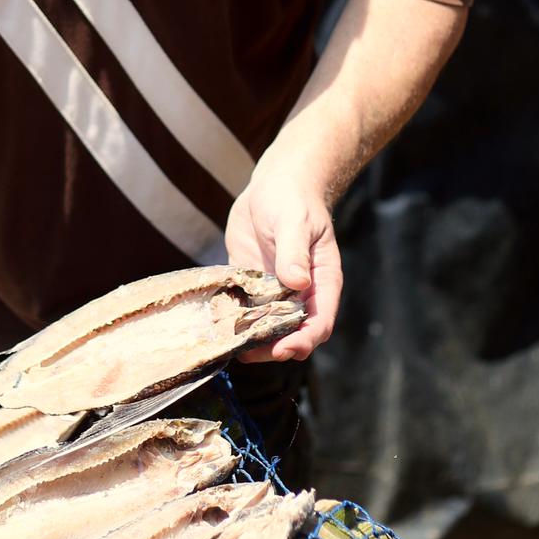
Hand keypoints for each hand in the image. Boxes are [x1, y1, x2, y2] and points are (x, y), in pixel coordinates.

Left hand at [225, 151, 342, 363]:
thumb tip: (296, 282)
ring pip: (266, 327)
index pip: (319, 322)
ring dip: (251, 339)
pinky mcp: (251, 284)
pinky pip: (243, 309)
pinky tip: (217, 325)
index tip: (285, 348)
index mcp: (321, 282)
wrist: (276, 185)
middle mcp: (300, 293)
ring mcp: (274, 291)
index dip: (304, 340)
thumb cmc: (293, 199)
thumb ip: (294, 251)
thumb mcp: (295, 221)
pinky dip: (232, 320)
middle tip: (250, 353)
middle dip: (274, 347)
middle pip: (292, 333)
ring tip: (231, 344)